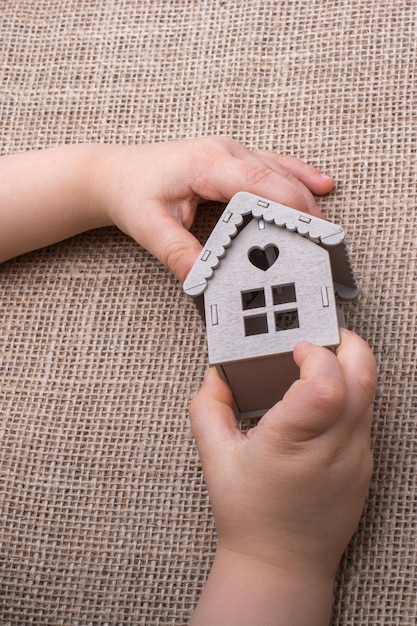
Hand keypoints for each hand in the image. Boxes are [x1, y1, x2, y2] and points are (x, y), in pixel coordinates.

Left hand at [95, 136, 333, 280]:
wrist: (115, 174)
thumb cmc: (131, 194)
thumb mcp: (149, 227)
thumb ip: (178, 253)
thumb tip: (204, 280)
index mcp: (206, 164)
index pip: (258, 183)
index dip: (289, 206)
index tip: (310, 232)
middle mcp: (225, 152)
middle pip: (278, 179)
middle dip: (305, 211)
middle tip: (326, 245)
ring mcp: (231, 153)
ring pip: (281, 172)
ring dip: (305, 199)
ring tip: (328, 229)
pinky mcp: (232, 160)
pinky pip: (273, 165)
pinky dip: (298, 176)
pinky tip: (322, 185)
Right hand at [189, 329, 375, 623]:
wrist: (281, 564)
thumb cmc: (250, 517)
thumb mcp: (215, 459)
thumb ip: (208, 409)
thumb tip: (215, 377)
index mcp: (292, 443)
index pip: (327, 384)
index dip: (317, 355)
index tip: (298, 349)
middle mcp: (332, 449)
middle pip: (363, 379)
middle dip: (349, 345)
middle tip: (323, 339)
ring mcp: (355, 458)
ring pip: (369, 394)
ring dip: (349, 369)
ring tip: (318, 368)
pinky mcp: (364, 466)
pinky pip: (365, 416)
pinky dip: (349, 396)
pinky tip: (321, 405)